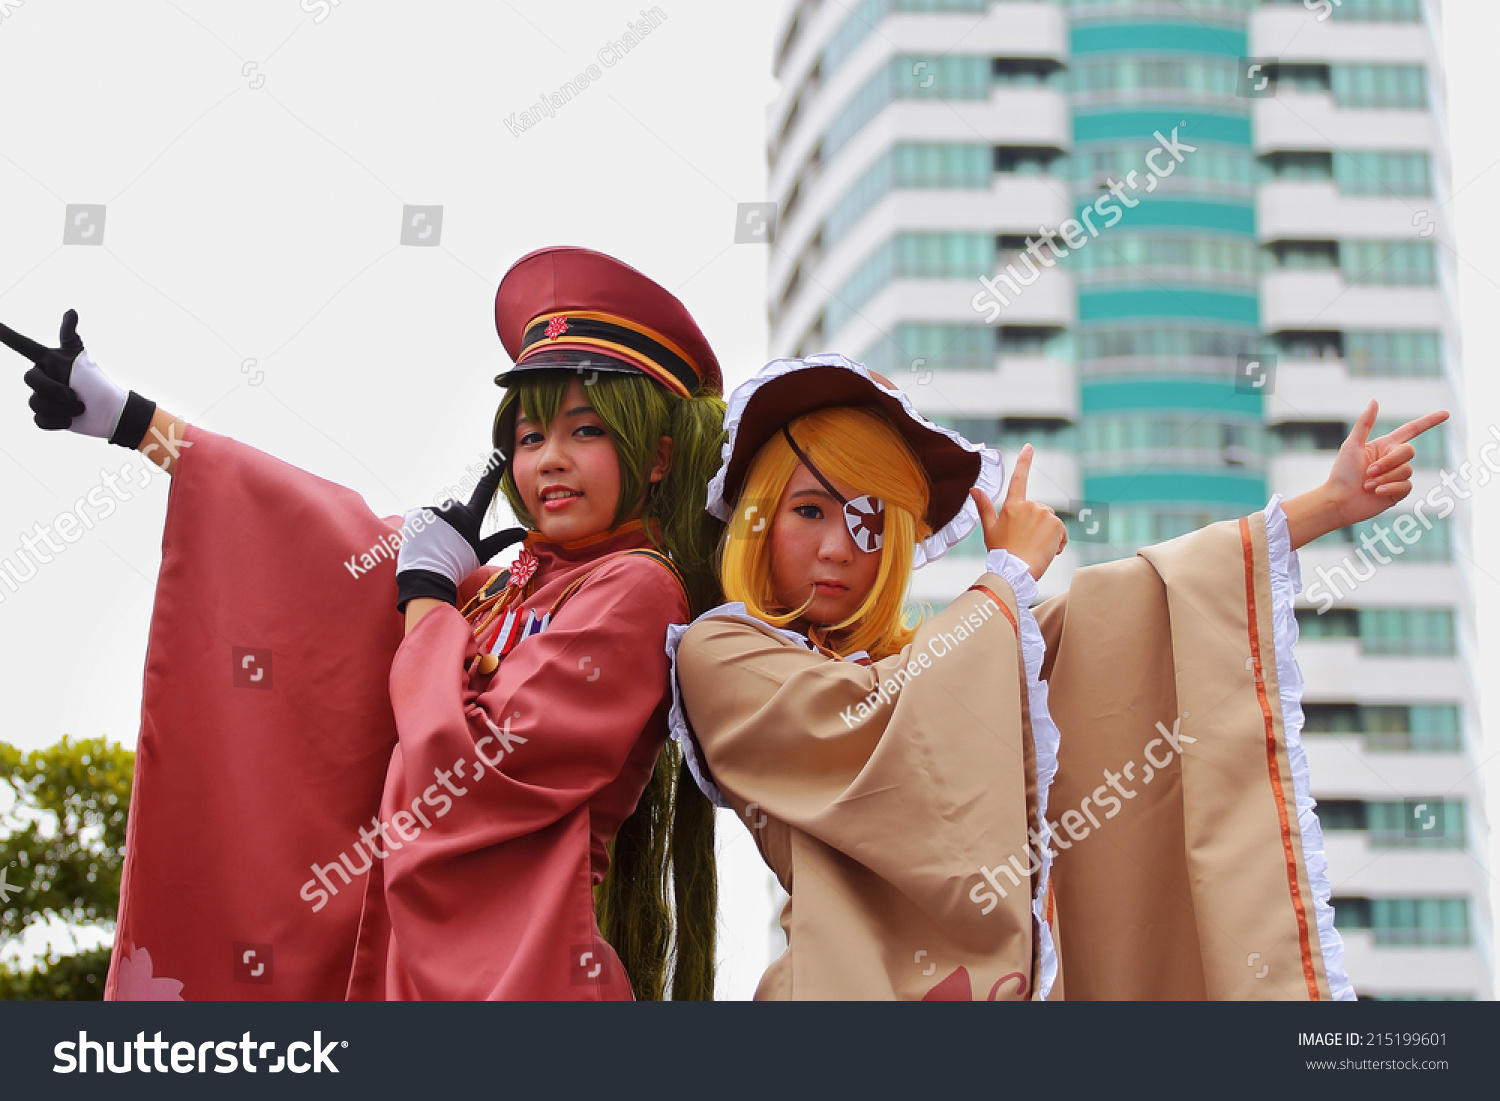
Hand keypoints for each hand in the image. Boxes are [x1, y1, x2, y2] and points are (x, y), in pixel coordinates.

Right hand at [0, 309, 153, 445]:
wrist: (108, 410)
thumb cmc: (96, 382)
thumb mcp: (81, 357)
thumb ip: (70, 336)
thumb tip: (70, 310)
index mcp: (47, 361)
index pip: (23, 345)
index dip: (7, 335)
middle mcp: (40, 378)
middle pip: (32, 381)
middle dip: (55, 389)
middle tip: (75, 395)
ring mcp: (41, 398)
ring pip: (37, 403)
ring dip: (63, 408)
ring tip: (79, 407)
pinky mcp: (45, 416)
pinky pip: (40, 420)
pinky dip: (58, 422)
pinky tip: (71, 419)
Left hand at [395, 453, 526, 611]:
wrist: (427, 576)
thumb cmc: (457, 566)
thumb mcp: (482, 553)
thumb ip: (502, 539)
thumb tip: (524, 532)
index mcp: (470, 518)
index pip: (485, 489)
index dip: (494, 470)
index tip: (500, 452)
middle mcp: (453, 509)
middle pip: (453, 508)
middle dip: (451, 520)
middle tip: (447, 543)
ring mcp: (434, 511)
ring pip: (436, 514)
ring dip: (435, 525)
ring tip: (433, 545)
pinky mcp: (417, 514)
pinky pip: (420, 517)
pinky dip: (420, 527)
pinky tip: (421, 542)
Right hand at [971, 443, 1067, 580]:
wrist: (1015, 571)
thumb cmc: (1001, 552)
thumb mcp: (989, 529)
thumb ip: (984, 506)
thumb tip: (974, 488)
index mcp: (1012, 505)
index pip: (1018, 479)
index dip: (1024, 461)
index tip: (1029, 447)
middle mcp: (1030, 506)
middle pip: (1039, 510)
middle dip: (1036, 524)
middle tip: (1025, 543)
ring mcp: (1045, 514)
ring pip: (1050, 521)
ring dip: (1047, 534)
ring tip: (1035, 549)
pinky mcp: (1057, 525)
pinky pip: (1062, 531)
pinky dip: (1058, 541)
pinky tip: (1048, 551)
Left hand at [1325, 400, 1447, 527]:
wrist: (1339, 501)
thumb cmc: (1342, 473)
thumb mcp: (1352, 445)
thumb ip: (1365, 423)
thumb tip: (1374, 400)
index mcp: (1385, 446)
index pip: (1412, 430)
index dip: (1429, 421)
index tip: (1446, 413)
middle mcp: (1393, 459)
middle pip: (1409, 451)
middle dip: (1389, 462)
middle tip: (1369, 472)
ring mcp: (1397, 476)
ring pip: (1406, 470)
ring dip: (1385, 477)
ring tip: (1367, 485)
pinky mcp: (1399, 492)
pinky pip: (1407, 486)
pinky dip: (1390, 488)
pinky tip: (1376, 493)